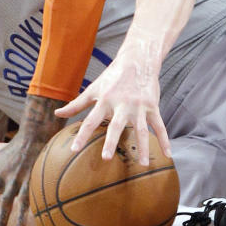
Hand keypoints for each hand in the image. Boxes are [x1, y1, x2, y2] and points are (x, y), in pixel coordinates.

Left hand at [0, 95, 61, 225]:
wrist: (33, 136)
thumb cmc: (9, 152)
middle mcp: (12, 180)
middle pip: (5, 203)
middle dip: (1, 221)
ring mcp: (27, 181)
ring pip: (24, 202)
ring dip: (21, 219)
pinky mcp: (40, 180)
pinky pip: (39, 197)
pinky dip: (39, 209)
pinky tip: (41, 222)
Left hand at [54, 45, 171, 165]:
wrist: (138, 60)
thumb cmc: (112, 76)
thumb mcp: (93, 89)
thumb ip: (76, 104)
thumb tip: (57, 114)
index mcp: (105, 100)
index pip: (90, 120)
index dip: (81, 135)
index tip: (74, 149)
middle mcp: (122, 104)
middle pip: (115, 125)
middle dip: (111, 141)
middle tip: (106, 158)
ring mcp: (139, 106)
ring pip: (141, 129)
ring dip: (142, 147)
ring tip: (142, 164)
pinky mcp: (152, 107)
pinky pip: (159, 126)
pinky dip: (165, 140)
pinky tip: (167, 154)